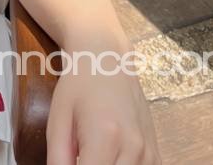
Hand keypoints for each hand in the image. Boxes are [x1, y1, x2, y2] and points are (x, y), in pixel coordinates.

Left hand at [46, 48, 160, 164]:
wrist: (107, 58)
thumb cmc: (78, 86)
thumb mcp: (58, 120)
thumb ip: (58, 159)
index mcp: (105, 137)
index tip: (72, 162)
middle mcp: (133, 147)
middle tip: (81, 156)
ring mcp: (148, 152)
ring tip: (94, 156)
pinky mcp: (155, 154)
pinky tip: (110, 159)